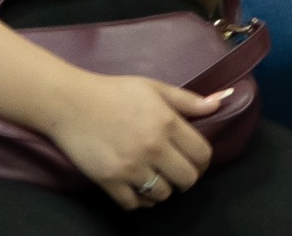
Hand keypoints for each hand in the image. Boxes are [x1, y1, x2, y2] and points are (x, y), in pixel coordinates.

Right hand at [44, 70, 224, 209]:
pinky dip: (140, 201)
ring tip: (158, 178)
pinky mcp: (109, 180)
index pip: (202, 154)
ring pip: (162, 194)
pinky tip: (139, 189)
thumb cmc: (115, 92)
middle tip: (179, 172)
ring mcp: (130, 167)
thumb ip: (189, 100)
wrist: (71, 103)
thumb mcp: (156, 88)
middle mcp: (153, 148)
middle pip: (187, 178)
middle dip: (188, 177)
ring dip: (164, 189)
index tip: (196, 160)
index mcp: (168, 123)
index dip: (203, 160)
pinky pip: (133, 203)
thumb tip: (221, 102)